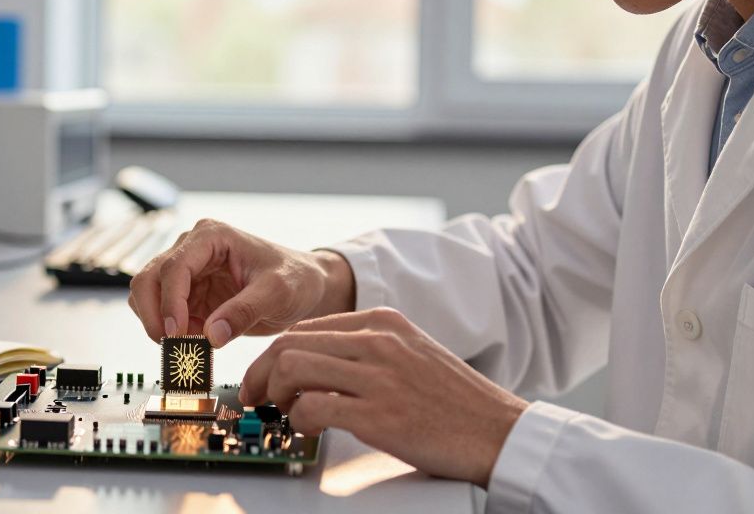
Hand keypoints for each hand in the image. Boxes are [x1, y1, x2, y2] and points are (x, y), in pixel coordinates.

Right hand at [127, 218, 354, 346]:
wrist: (305, 287)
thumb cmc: (295, 279)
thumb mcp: (277, 293)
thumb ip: (244, 311)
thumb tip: (211, 336)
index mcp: (211, 237)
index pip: (175, 266)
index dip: (170, 301)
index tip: (177, 333)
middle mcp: (192, 249)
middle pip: (149, 278)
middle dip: (154, 314)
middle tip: (171, 346)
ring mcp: (188, 272)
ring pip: (147, 297)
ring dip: (159, 325)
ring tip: (189, 347)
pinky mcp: (189, 295)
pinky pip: (163, 315)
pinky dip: (171, 333)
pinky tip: (195, 345)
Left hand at [239, 308, 528, 487]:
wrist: (500, 431)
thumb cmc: (456, 401)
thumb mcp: (411, 353)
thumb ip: (367, 349)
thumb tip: (313, 363)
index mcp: (384, 322)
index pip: (306, 326)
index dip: (274, 353)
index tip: (263, 374)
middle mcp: (378, 341)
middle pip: (290, 342)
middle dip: (260, 371)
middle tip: (253, 395)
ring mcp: (379, 376)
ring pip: (293, 367)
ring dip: (273, 392)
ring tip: (280, 412)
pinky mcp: (380, 414)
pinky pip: (313, 407)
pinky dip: (298, 419)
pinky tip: (308, 429)